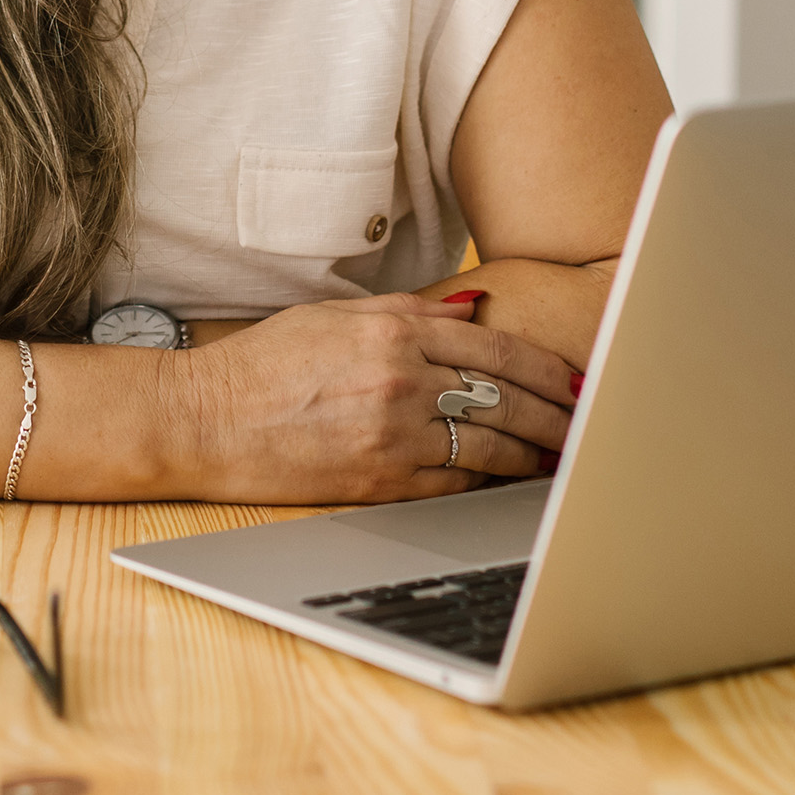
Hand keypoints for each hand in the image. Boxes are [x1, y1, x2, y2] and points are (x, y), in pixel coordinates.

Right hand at [181, 291, 576, 503]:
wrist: (210, 420)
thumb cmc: (266, 364)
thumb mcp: (333, 315)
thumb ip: (406, 311)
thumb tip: (470, 309)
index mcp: (392, 332)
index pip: (495, 347)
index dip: (544, 367)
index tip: (572, 380)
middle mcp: (401, 381)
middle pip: (505, 398)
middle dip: (554, 413)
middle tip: (584, 424)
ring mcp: (393, 435)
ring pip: (491, 447)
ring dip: (533, 454)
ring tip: (558, 457)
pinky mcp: (381, 482)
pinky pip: (455, 486)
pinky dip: (487, 483)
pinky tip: (505, 481)